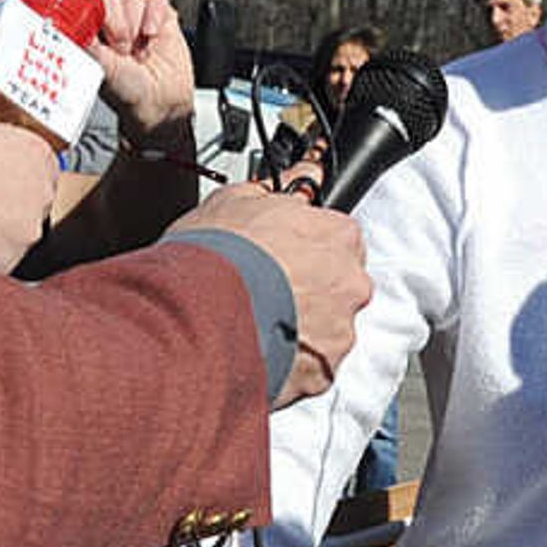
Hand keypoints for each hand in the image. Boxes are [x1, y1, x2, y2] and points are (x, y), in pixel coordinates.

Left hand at [92, 0, 195, 137]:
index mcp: (91, 31)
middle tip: (122, 50)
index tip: (102, 36)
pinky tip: (152, 35)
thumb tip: (73, 30)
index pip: (86, 2)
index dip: (95, 14)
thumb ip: (91, 47)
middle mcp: (112, 20)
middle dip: (117, 22)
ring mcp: (136, 16)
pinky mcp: (160, 16)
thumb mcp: (105, 71)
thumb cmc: (129, 92)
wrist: (161, 103)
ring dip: (137, 22)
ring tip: (138, 50)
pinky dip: (154, 14)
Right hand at [176, 179, 369, 405]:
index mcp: (338, 236)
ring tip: (256, 324)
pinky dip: (291, 362)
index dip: (306, 246)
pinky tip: (258, 350)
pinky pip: (312, 366)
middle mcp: (350, 283)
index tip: (283, 254)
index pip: (337, 237)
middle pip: (338, 285)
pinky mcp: (323, 373)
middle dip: (309, 288)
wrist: (196, 315)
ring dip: (299, 327)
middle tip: (266, 290)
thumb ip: (279, 190)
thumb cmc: (216, 255)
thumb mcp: (237, 200)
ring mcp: (340, 331)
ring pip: (327, 329)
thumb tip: (302, 174)